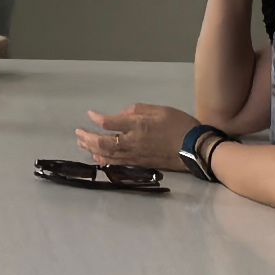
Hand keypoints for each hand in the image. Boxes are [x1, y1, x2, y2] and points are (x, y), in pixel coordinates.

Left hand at [78, 103, 194, 168]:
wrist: (196, 149)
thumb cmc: (180, 125)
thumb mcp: (160, 110)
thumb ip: (138, 110)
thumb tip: (121, 115)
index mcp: (137, 126)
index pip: (108, 123)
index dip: (96, 119)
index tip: (90, 115)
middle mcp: (132, 142)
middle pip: (102, 142)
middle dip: (87, 137)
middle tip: (78, 133)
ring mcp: (135, 155)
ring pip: (107, 154)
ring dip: (91, 149)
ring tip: (81, 144)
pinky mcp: (140, 164)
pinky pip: (118, 163)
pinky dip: (105, 160)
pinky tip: (97, 158)